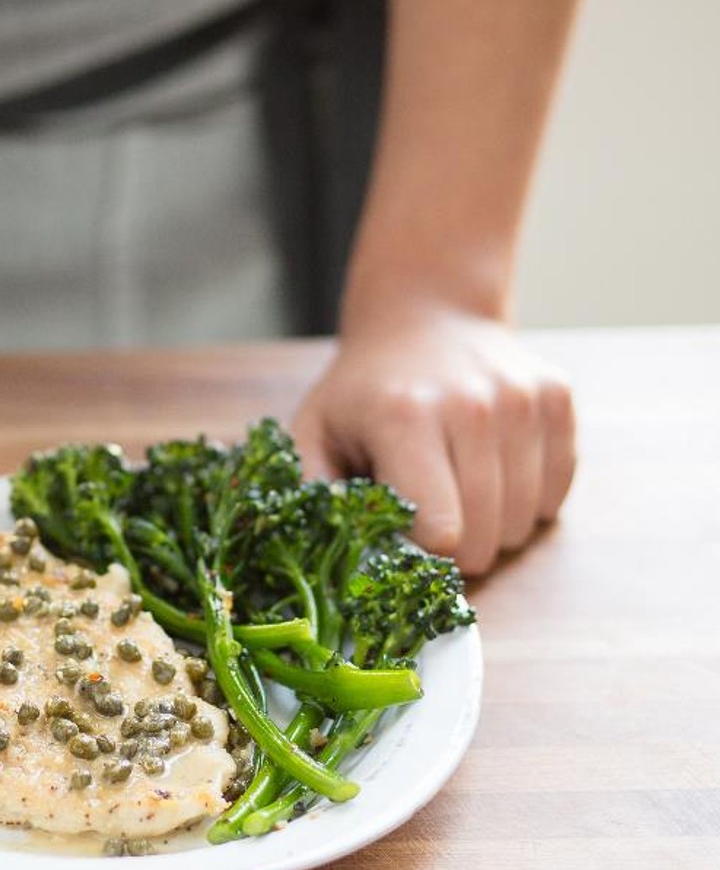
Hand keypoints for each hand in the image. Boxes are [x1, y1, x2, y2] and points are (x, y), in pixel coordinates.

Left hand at [291, 311, 575, 575]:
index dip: (419, 553)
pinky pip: (556, 494)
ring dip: (492, 527)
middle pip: (486, 538)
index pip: (441, 532)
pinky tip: (490, 472)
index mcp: (405, 418)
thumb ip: (314, 494)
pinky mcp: (556, 398)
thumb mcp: (313, 432)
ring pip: (524, 524)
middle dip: (456, 551)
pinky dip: (526, 502)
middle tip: (427, 522)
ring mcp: (523, 399)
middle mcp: (473, 406)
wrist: (425, 315)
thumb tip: (329, 554)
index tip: (400, 539)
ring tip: (455, 490)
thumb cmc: (363, 390)